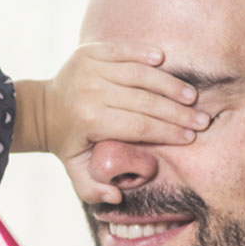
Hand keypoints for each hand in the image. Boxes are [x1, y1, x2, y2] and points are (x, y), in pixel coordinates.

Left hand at [42, 42, 208, 203]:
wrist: (42, 109)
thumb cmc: (68, 143)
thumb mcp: (75, 170)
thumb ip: (93, 189)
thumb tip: (116, 196)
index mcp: (90, 120)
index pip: (140, 126)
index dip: (168, 132)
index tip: (190, 137)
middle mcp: (91, 91)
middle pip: (145, 101)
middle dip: (178, 112)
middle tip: (202, 120)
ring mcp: (90, 67)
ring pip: (139, 73)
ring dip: (169, 84)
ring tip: (192, 96)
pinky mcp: (90, 50)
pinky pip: (123, 49)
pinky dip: (144, 53)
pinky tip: (164, 60)